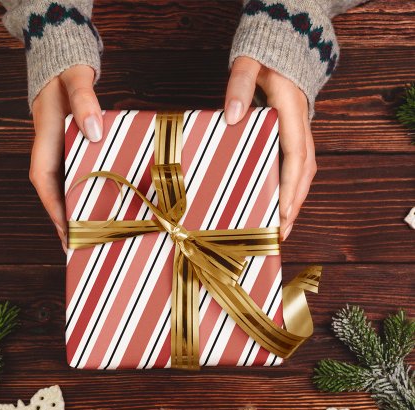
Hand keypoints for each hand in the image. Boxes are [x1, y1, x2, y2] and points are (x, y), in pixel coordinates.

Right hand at [30, 65, 102, 251]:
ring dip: (74, 212)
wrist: (63, 63)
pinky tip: (97, 208)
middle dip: (64, 220)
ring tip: (89, 237)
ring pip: (65, 189)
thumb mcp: (75, 80)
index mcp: (46, 140)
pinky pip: (76, 178)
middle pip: (54, 192)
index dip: (53, 208)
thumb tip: (93, 131)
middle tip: (79, 246)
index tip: (65, 230)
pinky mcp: (71, 151)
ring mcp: (60, 153)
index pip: (44, 181)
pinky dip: (83, 195)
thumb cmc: (67, 73)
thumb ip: (84, 100)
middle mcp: (50, 152)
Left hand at [224, 56, 316, 240]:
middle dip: (295, 204)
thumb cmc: (264, 59)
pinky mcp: (294, 137)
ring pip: (304, 173)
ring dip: (295, 200)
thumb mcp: (249, 65)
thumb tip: (233, 117)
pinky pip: (297, 167)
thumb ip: (239, 86)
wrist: (282, 50)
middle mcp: (301, 127)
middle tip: (282, 233)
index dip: (291, 186)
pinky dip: (291, 188)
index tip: (284, 212)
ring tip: (282, 227)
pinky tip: (280, 204)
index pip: (295, 156)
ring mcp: (300, 133)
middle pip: (304, 172)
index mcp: (292, 113)